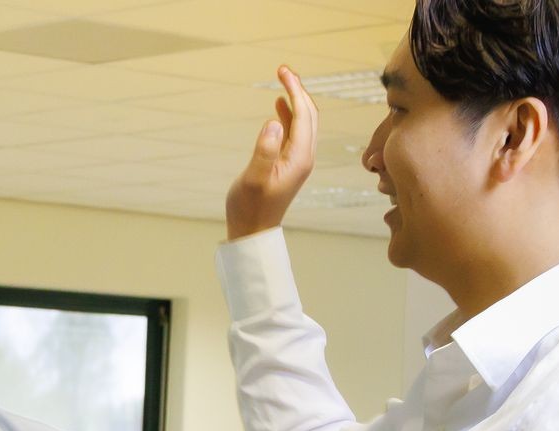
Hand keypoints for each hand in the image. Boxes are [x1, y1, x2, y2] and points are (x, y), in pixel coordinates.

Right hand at [226, 66, 318, 240]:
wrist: (252, 232)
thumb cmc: (249, 208)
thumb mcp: (254, 179)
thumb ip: (265, 150)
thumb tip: (274, 121)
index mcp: (300, 157)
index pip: (304, 114)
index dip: (295, 90)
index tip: (283, 71)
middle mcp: (304, 156)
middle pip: (309, 114)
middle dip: (298, 90)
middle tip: (283, 70)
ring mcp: (298, 161)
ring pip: (304, 122)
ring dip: (295, 100)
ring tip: (282, 81)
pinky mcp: (289, 164)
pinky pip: (295, 133)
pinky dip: (289, 115)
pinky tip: (279, 107)